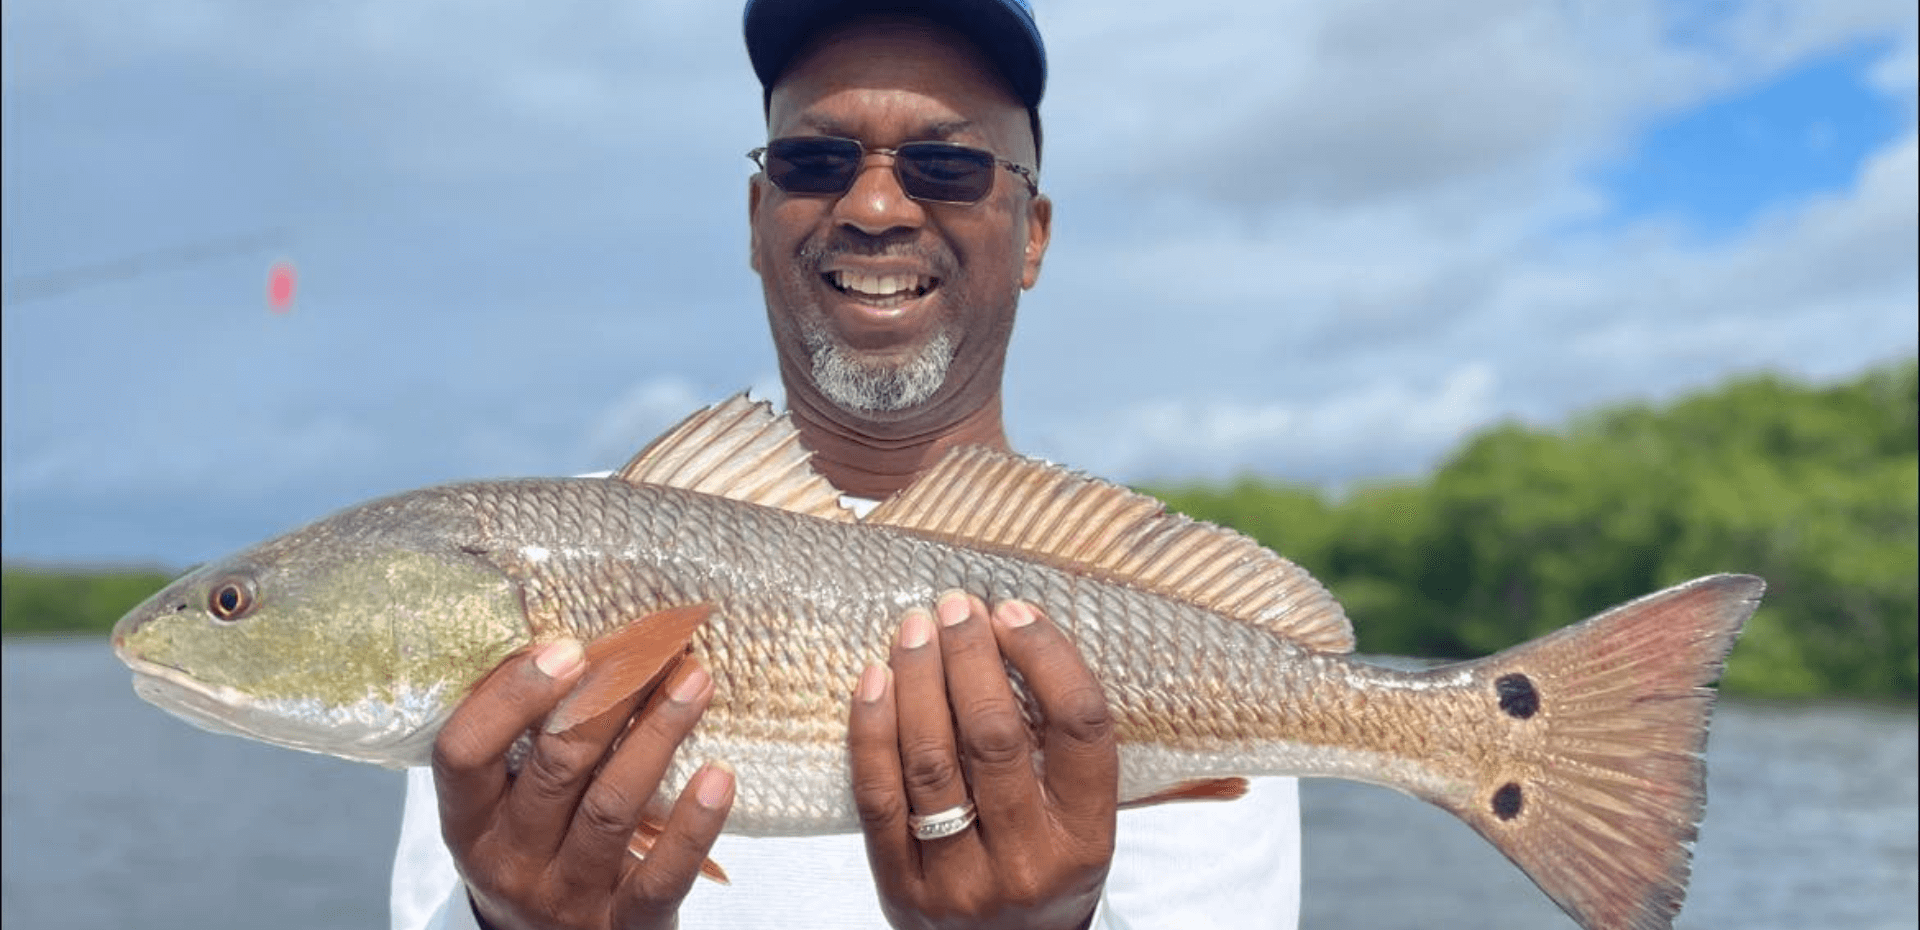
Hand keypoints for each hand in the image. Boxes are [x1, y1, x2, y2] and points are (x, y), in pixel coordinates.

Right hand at [432, 638, 734, 929]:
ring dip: (657, 736)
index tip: (566, 647)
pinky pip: (662, 874)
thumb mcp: (508, 805)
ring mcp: (567, 897)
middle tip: (655, 648)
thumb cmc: (540, 851)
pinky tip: (719, 776)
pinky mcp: (625, 925)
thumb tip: (572, 642)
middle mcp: (510, 862)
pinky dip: (694, 823)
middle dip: (608, 699)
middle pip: (554, 768)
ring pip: (611, 807)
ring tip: (694, 682)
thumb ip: (526, 740)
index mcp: (470, 823)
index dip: (510, 696)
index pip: (463, 753)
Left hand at [848, 591, 1119, 929]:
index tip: (1015, 611)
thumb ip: (1058, 750)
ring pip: (931, 759)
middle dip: (971, 657)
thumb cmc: (1045, 873)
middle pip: (996, 736)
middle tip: (955, 607)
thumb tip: (1011, 634)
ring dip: (919, 679)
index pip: (1080, 727)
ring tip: (914, 629)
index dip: (1047, 656)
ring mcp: (960, 881)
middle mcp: (1028, 863)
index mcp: (1087, 840)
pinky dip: (872, 730)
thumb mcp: (1079, 824)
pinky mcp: (901, 888)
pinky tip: (875, 681)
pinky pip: (878, 795)